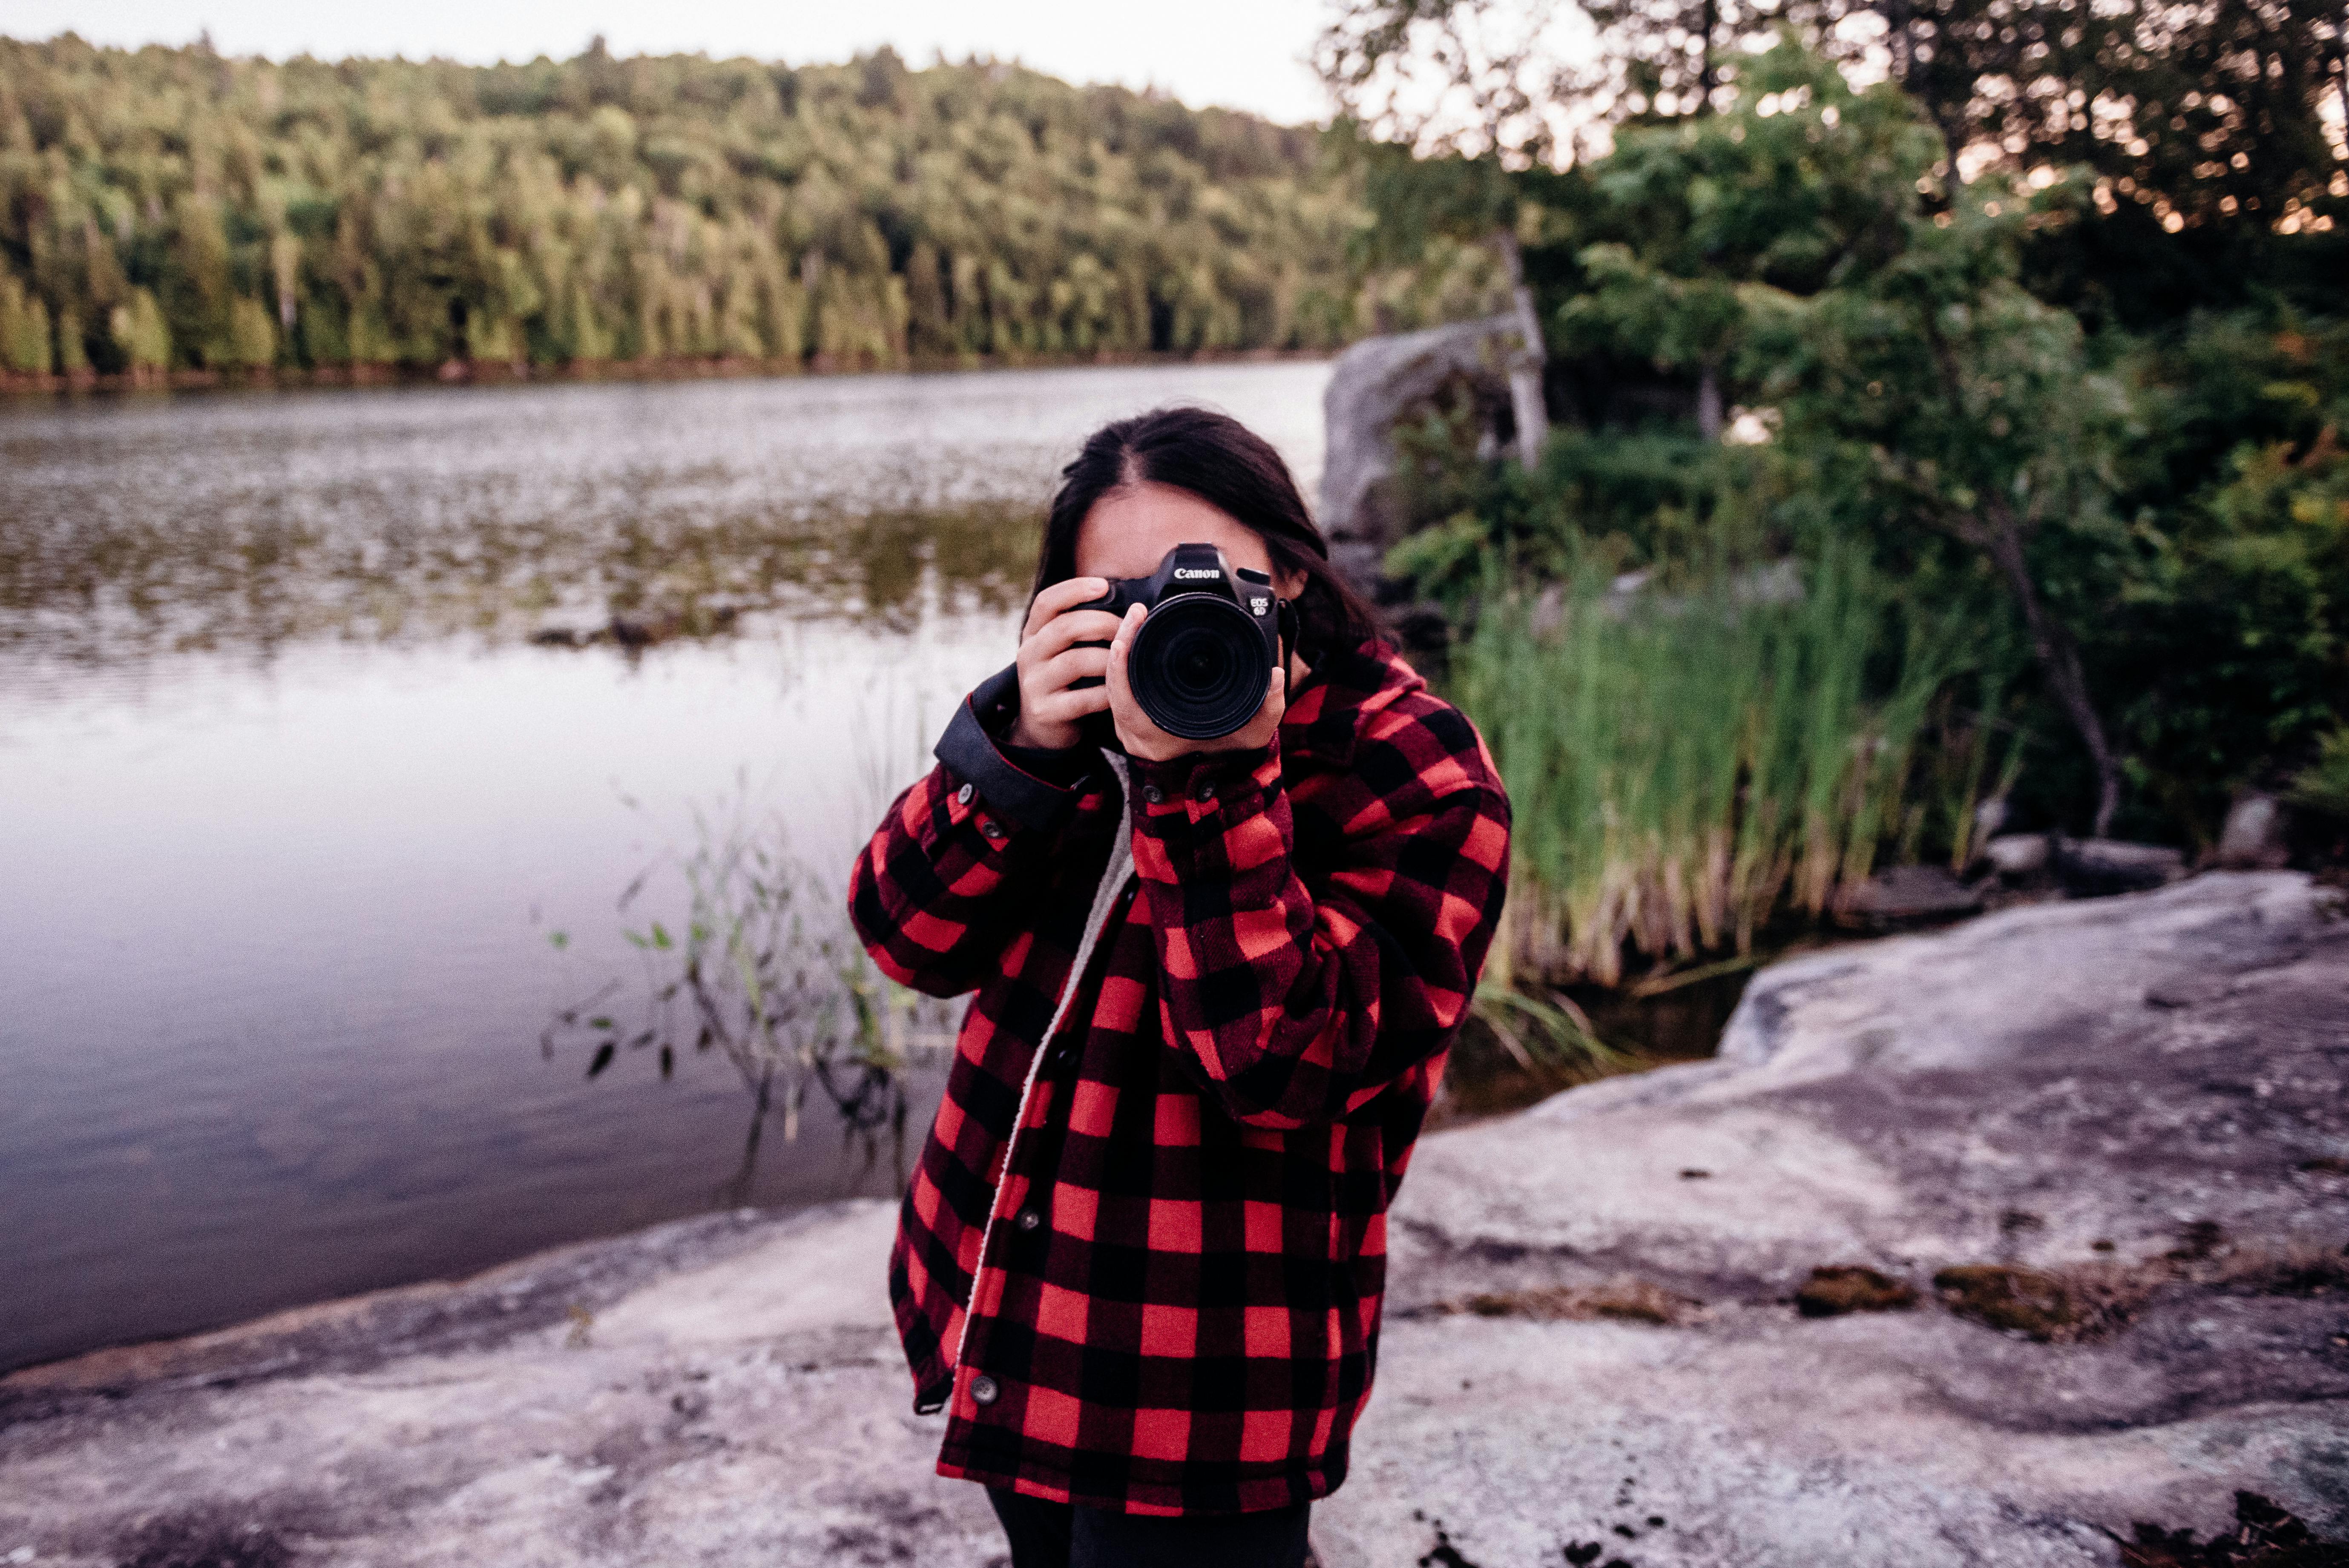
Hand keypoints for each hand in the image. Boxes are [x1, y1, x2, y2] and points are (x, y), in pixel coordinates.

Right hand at [1007, 577, 1122, 750]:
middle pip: (1064, 628)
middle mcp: (1029, 654)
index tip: (1104, 586)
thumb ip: (1081, 627)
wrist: (1043, 726)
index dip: (1074, 589)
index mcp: (1033, 633)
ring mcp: (1034, 683)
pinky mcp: (1045, 711)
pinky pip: (1082, 698)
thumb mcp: (1063, 649)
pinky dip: (1105, 693)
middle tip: (1126, 629)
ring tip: (1126, 660)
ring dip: (1108, 659)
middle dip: (1102, 624)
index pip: (1047, 602)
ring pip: (1075, 662)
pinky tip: (1117, 690)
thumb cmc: (1065, 679)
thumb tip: (1126, 605)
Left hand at [1105, 603, 1286, 763]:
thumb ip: (1270, 706)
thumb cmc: (1234, 742)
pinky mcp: (1131, 711)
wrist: (1223, 752)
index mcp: (1159, 740)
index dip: (1120, 672)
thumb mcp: (1256, 729)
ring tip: (1136, 616)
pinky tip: (1133, 632)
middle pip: (1115, 685)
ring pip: (1113, 681)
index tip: (1124, 640)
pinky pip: (1119, 682)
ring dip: (1122, 645)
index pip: (1126, 704)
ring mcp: (1130, 725)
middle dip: (1122, 643)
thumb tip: (1276, 676)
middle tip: (1137, 612)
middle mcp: (1138, 736)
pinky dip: (1124, 656)